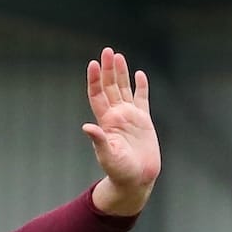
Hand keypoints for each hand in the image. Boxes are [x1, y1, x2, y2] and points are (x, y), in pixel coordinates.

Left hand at [83, 49, 158, 215]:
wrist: (136, 180)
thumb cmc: (119, 171)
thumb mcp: (108, 156)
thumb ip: (99, 141)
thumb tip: (87, 127)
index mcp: (106, 122)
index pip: (98, 95)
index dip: (95, 80)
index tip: (93, 64)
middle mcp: (116, 116)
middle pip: (110, 87)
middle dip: (108, 69)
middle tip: (107, 51)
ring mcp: (130, 117)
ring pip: (124, 89)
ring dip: (121, 73)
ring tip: (118, 56)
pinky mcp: (144, 121)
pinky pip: (142, 99)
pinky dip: (141, 87)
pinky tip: (139, 75)